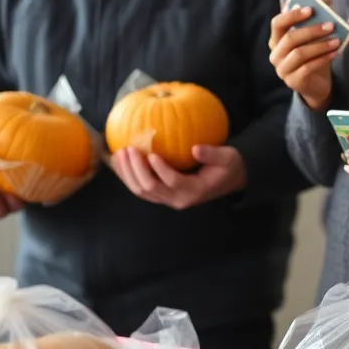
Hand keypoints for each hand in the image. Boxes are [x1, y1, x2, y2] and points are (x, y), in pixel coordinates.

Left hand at [110, 145, 246, 209]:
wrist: (229, 180)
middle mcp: (179, 199)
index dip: (160, 169)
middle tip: (129, 149)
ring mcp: (169, 199)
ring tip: (119, 154)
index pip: (173, 182)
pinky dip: (128, 176)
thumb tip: (196, 149)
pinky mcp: (162, 196)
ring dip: (127, 173)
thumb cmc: (228, 166)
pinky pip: (140, 189)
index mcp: (195, 191)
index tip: (151, 153)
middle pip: (151, 188)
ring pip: (141, 191)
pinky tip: (119, 162)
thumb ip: (212, 154)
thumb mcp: (227, 158)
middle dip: (136, 169)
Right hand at [268, 6, 338, 109]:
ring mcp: (282, 70)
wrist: (316, 84)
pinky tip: (335, 53)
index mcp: (275, 40)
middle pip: (289, 39)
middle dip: (311, 31)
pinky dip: (323, 59)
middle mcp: (275, 55)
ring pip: (299, 53)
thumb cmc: (312, 57)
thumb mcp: (311, 41)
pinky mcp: (293, 81)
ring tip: (337, 40)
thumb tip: (321, 10)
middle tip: (331, 25)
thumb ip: (311, 26)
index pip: (277, 24)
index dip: (292, 15)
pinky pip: (307, 68)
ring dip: (320, 45)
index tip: (311, 9)